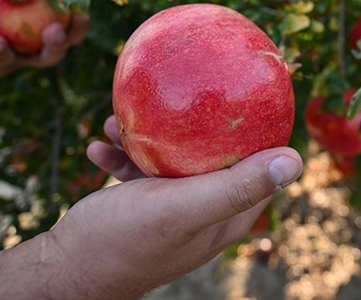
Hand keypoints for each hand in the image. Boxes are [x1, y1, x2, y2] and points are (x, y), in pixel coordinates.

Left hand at [0, 0, 88, 78]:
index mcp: (31, 17)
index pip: (65, 15)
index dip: (80, 10)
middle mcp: (28, 40)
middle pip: (63, 42)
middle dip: (75, 33)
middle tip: (76, 19)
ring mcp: (12, 57)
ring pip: (42, 59)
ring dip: (52, 47)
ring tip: (51, 33)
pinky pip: (0, 62)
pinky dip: (0, 52)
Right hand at [49, 116, 302, 298]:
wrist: (64, 269)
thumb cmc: (124, 240)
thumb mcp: (183, 207)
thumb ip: (235, 186)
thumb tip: (295, 160)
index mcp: (226, 217)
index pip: (261, 167)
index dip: (261, 130)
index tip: (249, 92)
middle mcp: (205, 213)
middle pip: (214, 155)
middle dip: (197, 125)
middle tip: (185, 92)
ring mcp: (172, 210)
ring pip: (172, 158)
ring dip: (149, 137)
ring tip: (122, 120)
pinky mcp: (142, 208)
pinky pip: (139, 170)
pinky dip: (122, 154)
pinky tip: (101, 142)